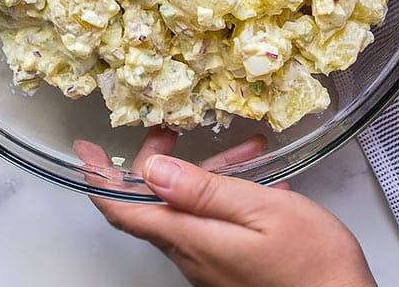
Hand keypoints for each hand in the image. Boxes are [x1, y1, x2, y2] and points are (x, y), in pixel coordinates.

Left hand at [76, 128, 375, 286]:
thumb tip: (153, 168)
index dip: (98, 178)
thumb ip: (204, 190)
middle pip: (153, 203)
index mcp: (189, 237)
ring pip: (187, 209)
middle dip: (157, 161)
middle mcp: (190, 254)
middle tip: (171, 130)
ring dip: (205, 175)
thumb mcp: (261, 211)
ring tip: (244, 151)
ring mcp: (209, 264)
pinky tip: (258, 181)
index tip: (85, 150)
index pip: (123, 208)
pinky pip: (212, 224)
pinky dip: (226, 195)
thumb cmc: (313, 266)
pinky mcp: (230, 268)